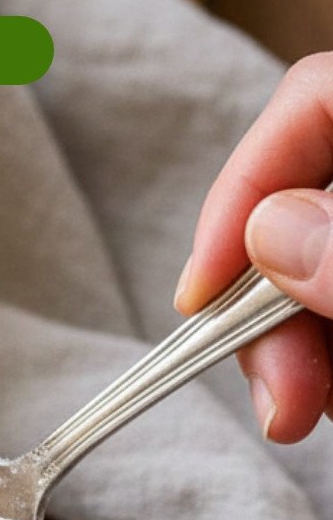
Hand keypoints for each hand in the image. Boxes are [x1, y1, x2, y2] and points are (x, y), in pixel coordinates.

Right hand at [175, 53, 332, 442]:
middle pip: (301, 204)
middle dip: (266, 309)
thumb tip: (273, 233)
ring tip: (297, 414)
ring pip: (311, 273)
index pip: (313, 105)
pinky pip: (332, 317)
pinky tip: (323, 400)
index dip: (245, 192)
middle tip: (275, 402)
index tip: (200, 299)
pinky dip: (322, 364)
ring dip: (287, 351)